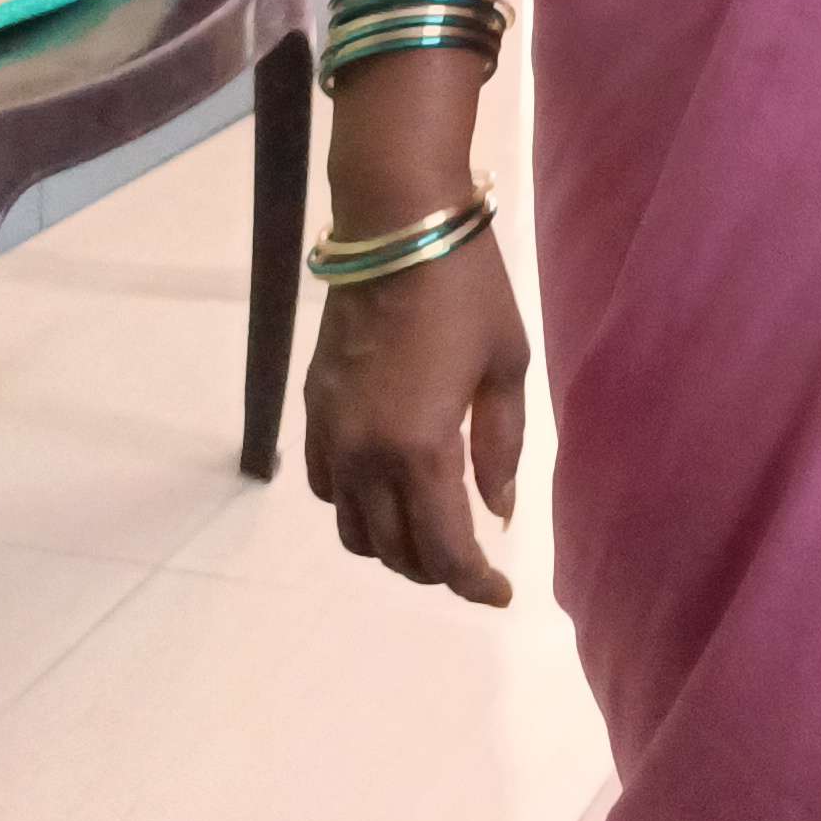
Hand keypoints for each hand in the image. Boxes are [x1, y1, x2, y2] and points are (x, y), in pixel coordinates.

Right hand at [303, 227, 529, 605]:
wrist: (396, 227)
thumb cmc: (467, 290)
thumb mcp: (506, 365)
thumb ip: (501, 446)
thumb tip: (497, 511)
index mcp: (421, 449)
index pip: (444, 548)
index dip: (474, 582)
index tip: (500, 593)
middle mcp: (366, 456)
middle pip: (396, 550)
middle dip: (437, 568)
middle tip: (471, 559)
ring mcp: (333, 435)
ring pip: (354, 531)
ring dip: (392, 546)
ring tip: (430, 533)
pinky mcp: (314, 411)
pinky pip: (328, 488)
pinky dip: (357, 507)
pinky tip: (386, 489)